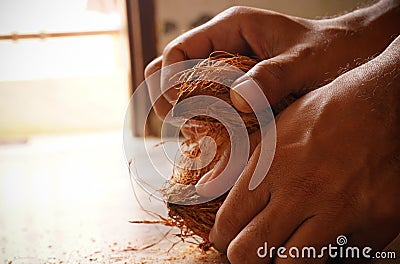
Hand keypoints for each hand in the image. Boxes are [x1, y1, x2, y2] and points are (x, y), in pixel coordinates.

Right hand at [145, 0, 399, 118]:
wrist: (350, 58)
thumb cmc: (331, 51)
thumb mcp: (306, 62)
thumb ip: (274, 77)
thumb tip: (237, 101)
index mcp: (231, 30)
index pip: (178, 51)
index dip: (167, 81)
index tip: (172, 111)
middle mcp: (222, 50)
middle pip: (173, 73)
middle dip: (170, 101)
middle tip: (184, 128)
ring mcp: (227, 73)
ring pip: (187, 94)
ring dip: (188, 117)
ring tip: (203, 139)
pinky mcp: (236, 94)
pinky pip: (209, 110)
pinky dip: (208, 127)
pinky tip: (218, 143)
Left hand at [208, 36, 399, 262]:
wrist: (385, 105)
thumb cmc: (326, 113)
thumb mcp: (275, 126)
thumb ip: (237, 159)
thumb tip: (206, 185)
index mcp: (272, 166)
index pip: (230, 221)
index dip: (221, 236)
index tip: (224, 238)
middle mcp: (302, 192)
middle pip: (251, 252)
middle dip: (242, 255)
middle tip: (247, 249)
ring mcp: (339, 211)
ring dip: (281, 260)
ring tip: (281, 247)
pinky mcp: (373, 224)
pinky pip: (339, 260)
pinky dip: (326, 256)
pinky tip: (322, 239)